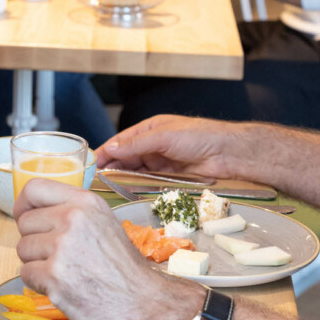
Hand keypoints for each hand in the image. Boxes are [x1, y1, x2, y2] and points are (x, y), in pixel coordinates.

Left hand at [14, 179, 170, 319]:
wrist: (143, 304)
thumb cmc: (124, 267)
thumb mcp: (104, 222)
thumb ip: (73, 211)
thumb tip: (37, 211)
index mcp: (85, 202)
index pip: (34, 188)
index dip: (24, 204)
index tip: (25, 216)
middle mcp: (72, 219)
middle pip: (24, 222)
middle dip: (34, 240)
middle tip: (55, 255)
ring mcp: (62, 248)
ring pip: (23, 249)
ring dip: (36, 263)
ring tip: (62, 272)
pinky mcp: (54, 277)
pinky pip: (25, 274)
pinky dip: (38, 283)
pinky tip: (61, 286)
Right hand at [95, 114, 244, 180]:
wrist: (228, 153)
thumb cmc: (198, 136)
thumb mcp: (163, 137)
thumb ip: (136, 144)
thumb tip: (111, 149)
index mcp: (149, 129)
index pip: (121, 141)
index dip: (106, 151)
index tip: (91, 163)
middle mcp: (153, 144)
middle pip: (126, 157)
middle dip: (112, 167)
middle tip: (97, 179)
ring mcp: (161, 161)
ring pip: (136, 170)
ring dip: (123, 177)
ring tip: (108, 187)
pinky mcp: (169, 176)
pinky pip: (149, 181)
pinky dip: (138, 185)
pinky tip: (129, 191)